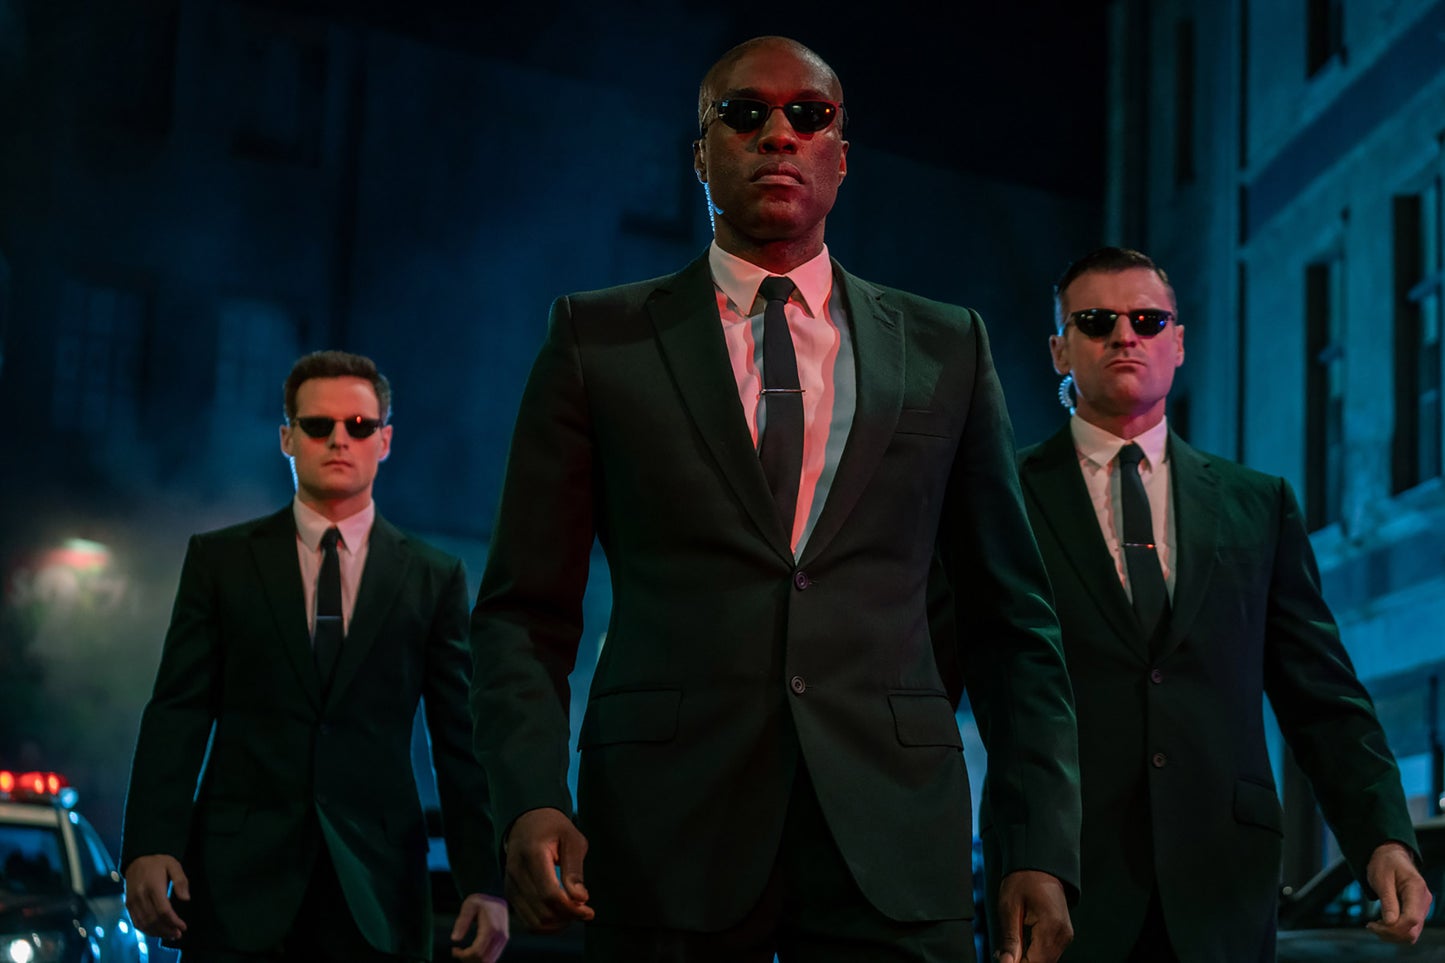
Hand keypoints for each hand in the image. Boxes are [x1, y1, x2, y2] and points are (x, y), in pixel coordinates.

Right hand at [124, 854, 189, 939]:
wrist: (137, 859)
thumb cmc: (158, 862)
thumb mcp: (174, 865)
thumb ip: (181, 881)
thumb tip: (186, 899)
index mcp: (153, 886)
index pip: (163, 910)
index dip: (174, 921)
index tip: (183, 927)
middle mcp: (140, 896)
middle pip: (154, 920)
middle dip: (167, 930)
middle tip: (178, 934)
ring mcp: (133, 902)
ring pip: (144, 924)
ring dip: (157, 933)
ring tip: (170, 935)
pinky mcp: (129, 905)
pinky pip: (136, 922)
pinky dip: (147, 930)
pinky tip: (157, 932)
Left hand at [450, 892, 509, 960]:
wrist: (496, 896)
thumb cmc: (480, 900)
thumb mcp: (468, 906)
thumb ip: (461, 922)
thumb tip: (455, 939)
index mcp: (491, 928)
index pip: (477, 952)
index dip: (463, 955)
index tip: (454, 949)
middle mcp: (500, 936)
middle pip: (483, 960)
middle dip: (468, 960)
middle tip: (458, 952)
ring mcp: (503, 939)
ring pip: (489, 961)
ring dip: (475, 961)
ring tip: (464, 953)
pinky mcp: (503, 941)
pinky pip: (493, 957)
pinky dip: (481, 959)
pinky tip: (472, 951)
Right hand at [504, 807, 593, 932]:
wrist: (526, 821)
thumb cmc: (554, 828)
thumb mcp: (572, 839)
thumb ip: (575, 869)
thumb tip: (581, 899)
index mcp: (532, 854)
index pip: (550, 894)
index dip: (571, 908)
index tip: (589, 910)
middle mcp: (516, 872)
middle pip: (542, 911)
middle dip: (567, 918)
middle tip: (584, 911)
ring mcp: (510, 884)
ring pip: (533, 922)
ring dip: (557, 925)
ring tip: (572, 913)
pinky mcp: (509, 894)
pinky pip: (526, 921)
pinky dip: (545, 925)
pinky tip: (560, 915)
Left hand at [994, 869, 1071, 962]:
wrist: (1040, 865)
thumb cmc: (1023, 880)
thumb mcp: (1009, 907)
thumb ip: (1009, 939)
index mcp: (1052, 927)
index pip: (1034, 962)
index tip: (1002, 960)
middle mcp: (1063, 935)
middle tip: (1003, 956)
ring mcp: (1065, 936)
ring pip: (1045, 961)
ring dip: (1027, 960)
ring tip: (1009, 951)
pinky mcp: (1063, 935)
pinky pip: (1048, 954)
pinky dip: (1033, 955)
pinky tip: (1019, 948)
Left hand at [1365, 841, 1431, 943]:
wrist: (1391, 857)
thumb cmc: (1385, 864)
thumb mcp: (1381, 878)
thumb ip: (1387, 900)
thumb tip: (1390, 923)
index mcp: (1416, 889)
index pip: (1411, 918)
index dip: (1393, 927)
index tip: (1372, 924)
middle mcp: (1423, 901)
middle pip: (1412, 930)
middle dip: (1390, 933)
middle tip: (1370, 926)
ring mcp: (1422, 908)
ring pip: (1411, 934)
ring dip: (1391, 934)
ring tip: (1374, 925)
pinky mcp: (1416, 912)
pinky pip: (1409, 929)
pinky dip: (1394, 931)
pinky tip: (1381, 924)